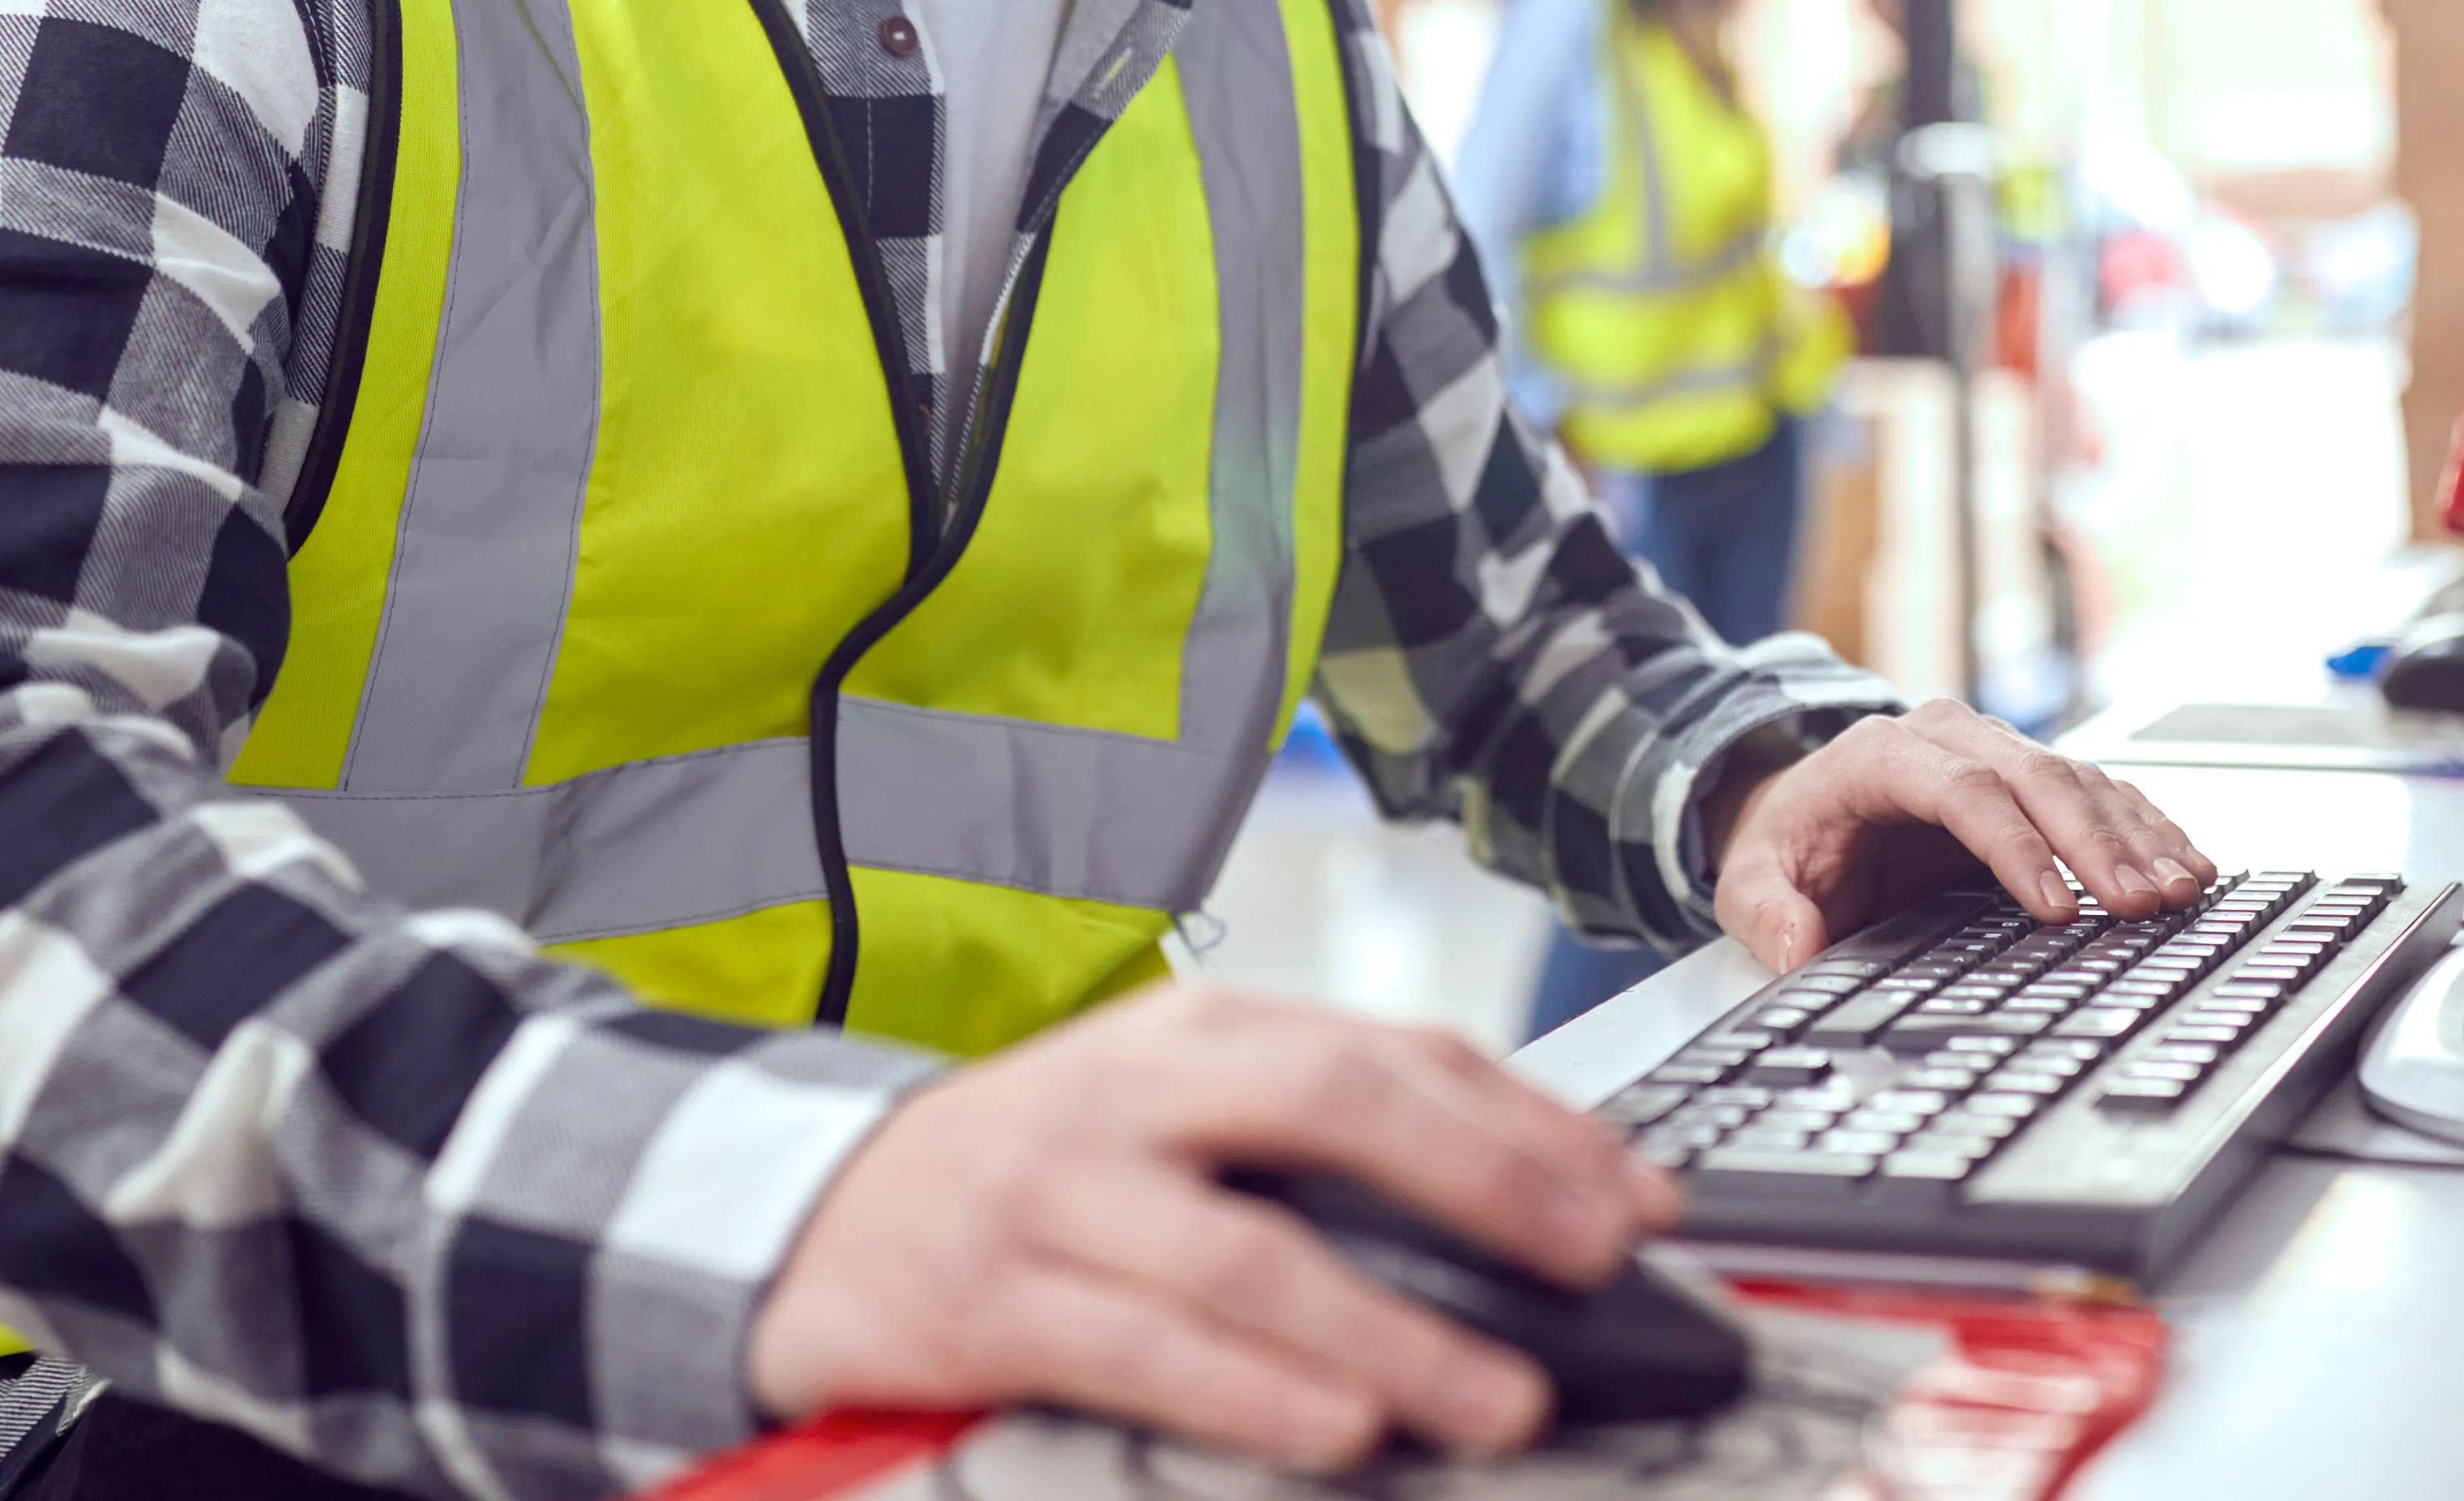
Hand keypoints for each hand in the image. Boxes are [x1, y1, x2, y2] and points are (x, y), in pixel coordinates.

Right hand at [747, 979, 1683, 1466]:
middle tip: (1596, 1262)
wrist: (820, 1208)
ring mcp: (1060, 1190)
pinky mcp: (990, 1300)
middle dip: (1487, 1185)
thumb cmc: (1049, 1166)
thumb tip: (1533, 1199)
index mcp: (1207, 1030)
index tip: (1643, 1200)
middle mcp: (1137, 1088)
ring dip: (1391, 1333)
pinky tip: (1338, 1432)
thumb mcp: (1181, 1112)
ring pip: (1251, 1256)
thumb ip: (1325, 1140)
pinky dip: (1251, 1395)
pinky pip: (1142, 1351)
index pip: (1400, 1053)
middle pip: (1337, 1108)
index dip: (1534, 1123)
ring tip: (1501, 1396)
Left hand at [1710, 699, 2217, 968]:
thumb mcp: (1748, 880)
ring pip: (2078, 779)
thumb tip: (1797, 946)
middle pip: (2037, 778)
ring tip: (2178, 887)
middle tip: (2140, 901)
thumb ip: (1765, 912)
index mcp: (1882, 753)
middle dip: (2094, 842)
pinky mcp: (2030, 777)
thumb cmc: (1787, 843)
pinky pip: (2099, 792)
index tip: (2056, 904)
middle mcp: (1949, 737)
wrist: (1802, 805)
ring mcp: (1996, 750)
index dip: (2015, 845)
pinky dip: (2145, 827)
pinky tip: (2185, 863)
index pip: (1963, 792)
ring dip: (2133, 835)